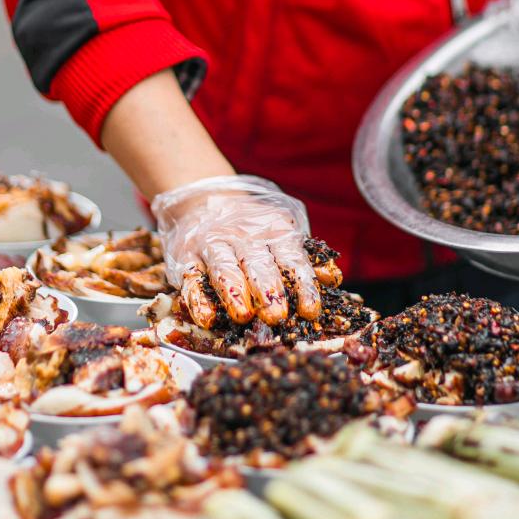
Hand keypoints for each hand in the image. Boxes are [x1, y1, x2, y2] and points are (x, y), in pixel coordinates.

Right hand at [152, 175, 320, 328]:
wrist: (204, 200)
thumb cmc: (251, 228)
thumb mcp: (281, 233)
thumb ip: (305, 257)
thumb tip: (332, 278)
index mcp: (273, 231)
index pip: (291, 260)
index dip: (302, 286)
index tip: (310, 311)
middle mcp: (243, 236)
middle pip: (258, 264)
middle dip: (268, 291)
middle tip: (277, 316)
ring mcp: (212, 245)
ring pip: (223, 268)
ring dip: (234, 292)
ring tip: (243, 316)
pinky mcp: (186, 257)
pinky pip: (192, 278)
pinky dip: (198, 298)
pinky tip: (206, 317)